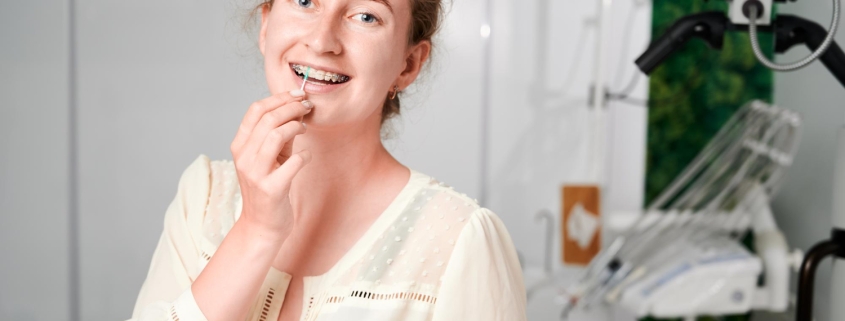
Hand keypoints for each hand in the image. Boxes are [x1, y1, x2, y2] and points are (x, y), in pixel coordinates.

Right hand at [230, 89, 312, 239]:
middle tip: (307, 106)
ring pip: (276, 135)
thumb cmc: (268, 187)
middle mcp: (244, 157)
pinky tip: (306, 156)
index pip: (255, 110)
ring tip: (304, 129)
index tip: (298, 94)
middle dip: (292, 107)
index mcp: (240, 146)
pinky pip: (293, 163)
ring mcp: (256, 173)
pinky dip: (304, 155)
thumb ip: (280, 135)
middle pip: (267, 119)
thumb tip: (297, 109)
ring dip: (296, 126)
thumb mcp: (270, 157)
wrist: (262, 225)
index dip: (279, 98)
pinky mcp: (272, 189)